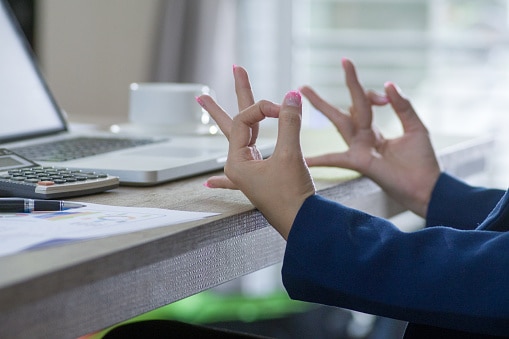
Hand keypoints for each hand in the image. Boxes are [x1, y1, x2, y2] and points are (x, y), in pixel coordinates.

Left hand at [197, 66, 314, 238]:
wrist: (303, 224)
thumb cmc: (293, 195)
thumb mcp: (291, 156)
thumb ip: (290, 123)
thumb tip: (291, 94)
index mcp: (237, 160)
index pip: (247, 120)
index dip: (267, 109)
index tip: (286, 108)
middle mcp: (239, 165)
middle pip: (234, 122)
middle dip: (236, 94)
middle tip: (236, 69)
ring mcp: (248, 172)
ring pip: (240, 138)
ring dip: (231, 118)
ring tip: (205, 100)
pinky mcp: (260, 180)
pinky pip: (242, 171)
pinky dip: (225, 178)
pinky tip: (209, 184)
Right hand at [301, 58, 439, 216]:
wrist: (427, 187)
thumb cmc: (423, 162)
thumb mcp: (415, 128)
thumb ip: (403, 106)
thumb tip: (388, 84)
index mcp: (374, 131)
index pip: (363, 105)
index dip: (371, 95)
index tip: (384, 97)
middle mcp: (363, 139)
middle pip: (342, 112)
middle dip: (327, 97)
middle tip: (305, 86)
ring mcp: (359, 149)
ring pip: (339, 122)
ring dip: (322, 106)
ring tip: (304, 90)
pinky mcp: (359, 162)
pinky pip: (335, 159)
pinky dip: (319, 160)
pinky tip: (304, 159)